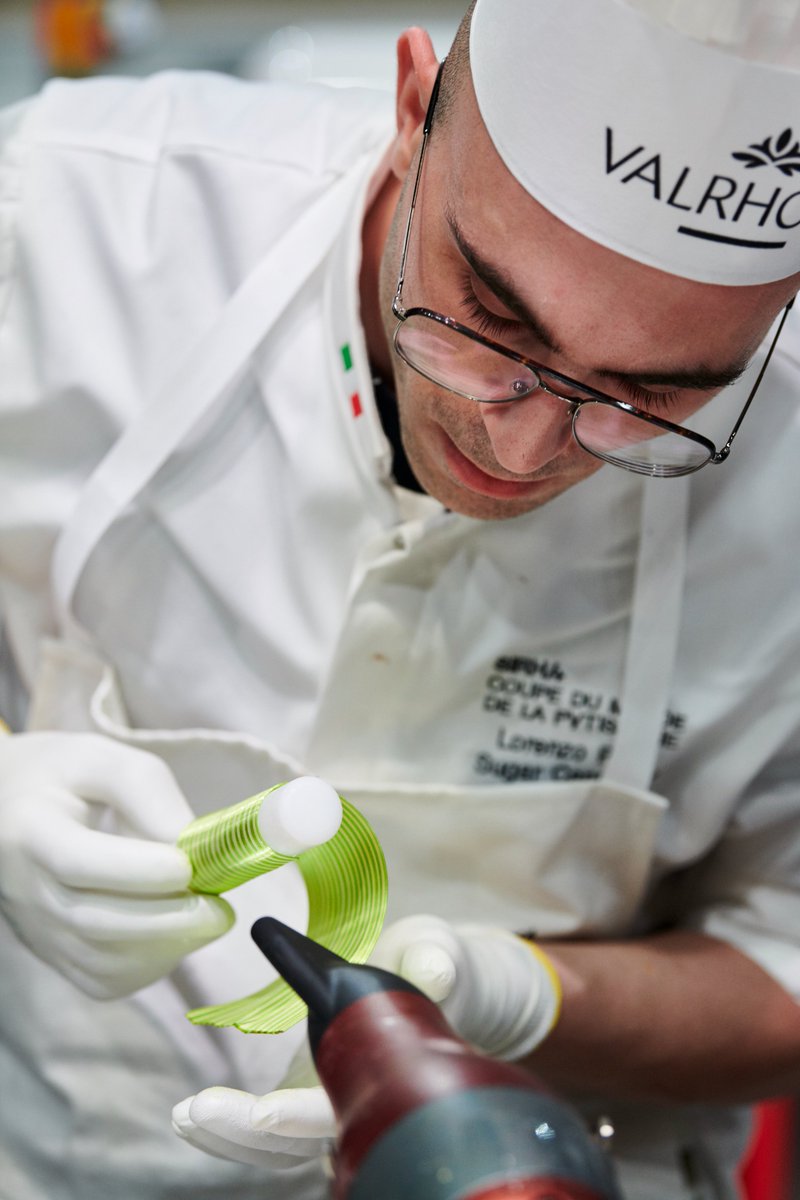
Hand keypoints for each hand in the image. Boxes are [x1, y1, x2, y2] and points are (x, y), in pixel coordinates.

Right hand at [0, 731, 232, 997]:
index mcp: (30, 829)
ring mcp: (37, 930)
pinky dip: (151, 965)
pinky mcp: (55, 955)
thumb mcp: (104, 759)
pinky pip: (104, 979)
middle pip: (92, 920)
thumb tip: (195, 844)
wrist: (10, 809)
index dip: (134, 871)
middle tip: (220, 908)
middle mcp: (25, 889)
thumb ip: (150, 793)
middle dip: (165, 919)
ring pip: (101, 961)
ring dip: (165, 946)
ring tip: (208, 916)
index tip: (188, 866)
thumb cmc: (65, 777)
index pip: (76, 861)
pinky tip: (181, 933)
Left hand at [171, 914, 562, 1170]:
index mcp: (389, 1076)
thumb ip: (436, 963)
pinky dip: (231, 1130)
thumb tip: (432, 969)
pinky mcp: (309, 1094)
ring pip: (278, 1150)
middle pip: (298, 1146)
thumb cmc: (437, 968)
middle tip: (197, 1110)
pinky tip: (192, 1117)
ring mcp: (330, 1105)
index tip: (265, 1112)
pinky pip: (268, 1132)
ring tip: (185, 1116)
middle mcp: (357, 1104)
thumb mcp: (440, 954)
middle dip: (245, 1134)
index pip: (345, 1110)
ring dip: (228, 1138)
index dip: (304, 1116)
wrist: (438, 981)